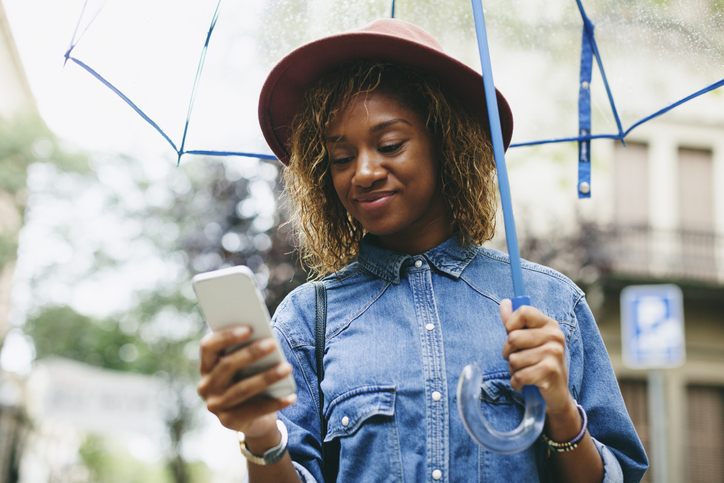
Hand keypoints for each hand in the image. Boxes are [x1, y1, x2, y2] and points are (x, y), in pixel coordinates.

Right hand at [197, 326, 296, 439]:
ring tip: (287, 368)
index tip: (249, 328)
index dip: (227, 336)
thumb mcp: (244, 367)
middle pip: (227, 366)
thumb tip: (266, 340)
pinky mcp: (229, 421)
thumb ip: (247, 353)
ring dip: (267, 377)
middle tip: (272, 344)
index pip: (208, 346)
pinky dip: (275, 403)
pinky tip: (291, 396)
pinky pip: (255, 410)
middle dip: (251, 353)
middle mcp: (206, 385)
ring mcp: (215, 405)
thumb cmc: (248, 380)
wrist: (250, 418)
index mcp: (207, 365)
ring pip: (242, 389)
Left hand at [499, 299, 573, 414]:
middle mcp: (554, 336)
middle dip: (508, 353)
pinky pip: (518, 375)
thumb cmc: (539, 364)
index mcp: (549, 324)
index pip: (523, 311)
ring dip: (513, 370)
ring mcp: (554, 353)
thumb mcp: (528, 341)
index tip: (512, 335)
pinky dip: (517, 383)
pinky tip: (526, 384)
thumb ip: (515, 323)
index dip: (511, 324)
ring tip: (526, 372)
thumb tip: (504, 302)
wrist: (557, 395)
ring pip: (513, 359)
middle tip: (519, 360)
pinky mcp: (549, 372)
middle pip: (513, 337)